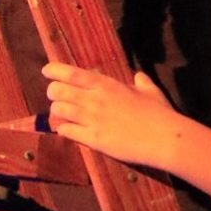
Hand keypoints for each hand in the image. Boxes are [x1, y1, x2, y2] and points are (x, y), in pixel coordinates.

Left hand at [42, 63, 179, 169]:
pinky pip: (67, 131)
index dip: (55, 71)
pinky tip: (67, 130)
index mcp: (107, 85)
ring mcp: (92, 120)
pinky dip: (63, 129)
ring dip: (57, 111)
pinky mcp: (93, 139)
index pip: (73, 73)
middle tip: (56, 96)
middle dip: (53, 92)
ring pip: (59, 110)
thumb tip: (138, 76)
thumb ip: (141, 82)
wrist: (163, 138)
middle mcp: (95, 99)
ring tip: (62, 113)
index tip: (46, 71)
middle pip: (58, 91)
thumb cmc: (159, 113)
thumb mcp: (150, 91)